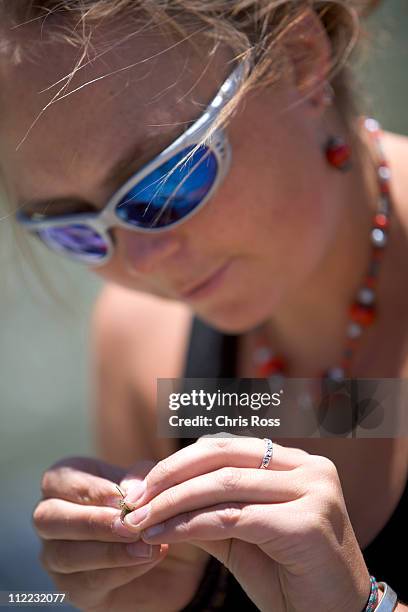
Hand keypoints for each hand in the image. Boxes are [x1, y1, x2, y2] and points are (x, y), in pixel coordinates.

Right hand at [33, 456, 208, 611]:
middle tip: (128, 525)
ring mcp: (56, 556)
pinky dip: (122, 570)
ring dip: (108, 551)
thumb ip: (139, 479)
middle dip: (91, 521)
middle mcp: (51, 519)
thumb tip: (130, 490)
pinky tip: (149, 557)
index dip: (88, 489)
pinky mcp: (74, 588)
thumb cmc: (150, 505)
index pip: (57, 480)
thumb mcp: (149, 483)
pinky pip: (88, 582)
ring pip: (65, 555)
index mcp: (64, 483)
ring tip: (145, 545)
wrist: (175, 550)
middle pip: (47, 518)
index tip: (122, 497)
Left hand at [121, 437, 371, 611]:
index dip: (180, 460)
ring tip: (139, 520)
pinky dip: (190, 524)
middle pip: (223, 455)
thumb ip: (210, 507)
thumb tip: (156, 491)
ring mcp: (313, 491)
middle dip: (171, 474)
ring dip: (173, 502)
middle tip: (134, 497)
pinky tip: (162, 534)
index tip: (142, 483)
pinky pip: (233, 517)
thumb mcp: (244, 534)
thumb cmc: (290, 578)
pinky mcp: (307, 522)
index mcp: (298, 462)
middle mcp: (310, 467)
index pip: (227, 446)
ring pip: (224, 484)